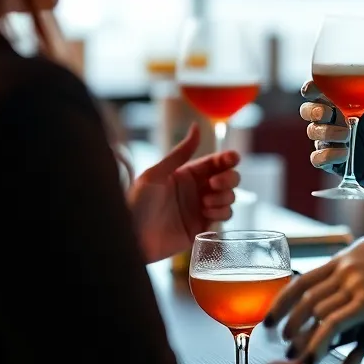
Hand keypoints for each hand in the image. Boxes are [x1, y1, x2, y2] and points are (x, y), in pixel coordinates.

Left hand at [128, 124, 240, 263]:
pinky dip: (220, 213)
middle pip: (229, 179)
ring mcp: (202, 209)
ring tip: (205, 202)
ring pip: (229, 198)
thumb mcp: (156, 174)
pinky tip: (206, 213)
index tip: (232, 158)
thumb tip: (196, 126)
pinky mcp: (203, 228)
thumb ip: (180, 152)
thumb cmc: (137, 203)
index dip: (228, 159)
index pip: (215, 162)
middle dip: (229, 178)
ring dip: (224, 197)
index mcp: (187, 174)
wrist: (131, 238)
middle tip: (214, 184)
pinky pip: (224, 217)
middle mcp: (198, 190)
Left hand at [265, 236, 363, 363]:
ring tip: (295, 357)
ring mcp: (355, 283)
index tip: (271, 317)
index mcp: (346, 257)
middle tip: (281, 341)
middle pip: (304, 296)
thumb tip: (349, 346)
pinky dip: (318, 343)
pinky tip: (313, 359)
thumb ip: (360, 307)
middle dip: (288, 322)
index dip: (282, 300)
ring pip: (315, 312)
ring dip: (301, 337)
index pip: (303, 278)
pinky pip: (333, 324)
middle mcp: (346, 268)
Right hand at [302, 81, 363, 194]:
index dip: (312, 88)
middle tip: (329, 113)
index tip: (313, 88)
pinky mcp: (338, 163)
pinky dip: (326, 155)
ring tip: (347, 135)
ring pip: (313, 133)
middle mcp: (339, 120)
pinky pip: (318, 159)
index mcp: (350, 103)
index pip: (322, 91)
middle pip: (309, 111)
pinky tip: (345, 153)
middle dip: (313, 110)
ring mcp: (336, 142)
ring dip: (326, 132)